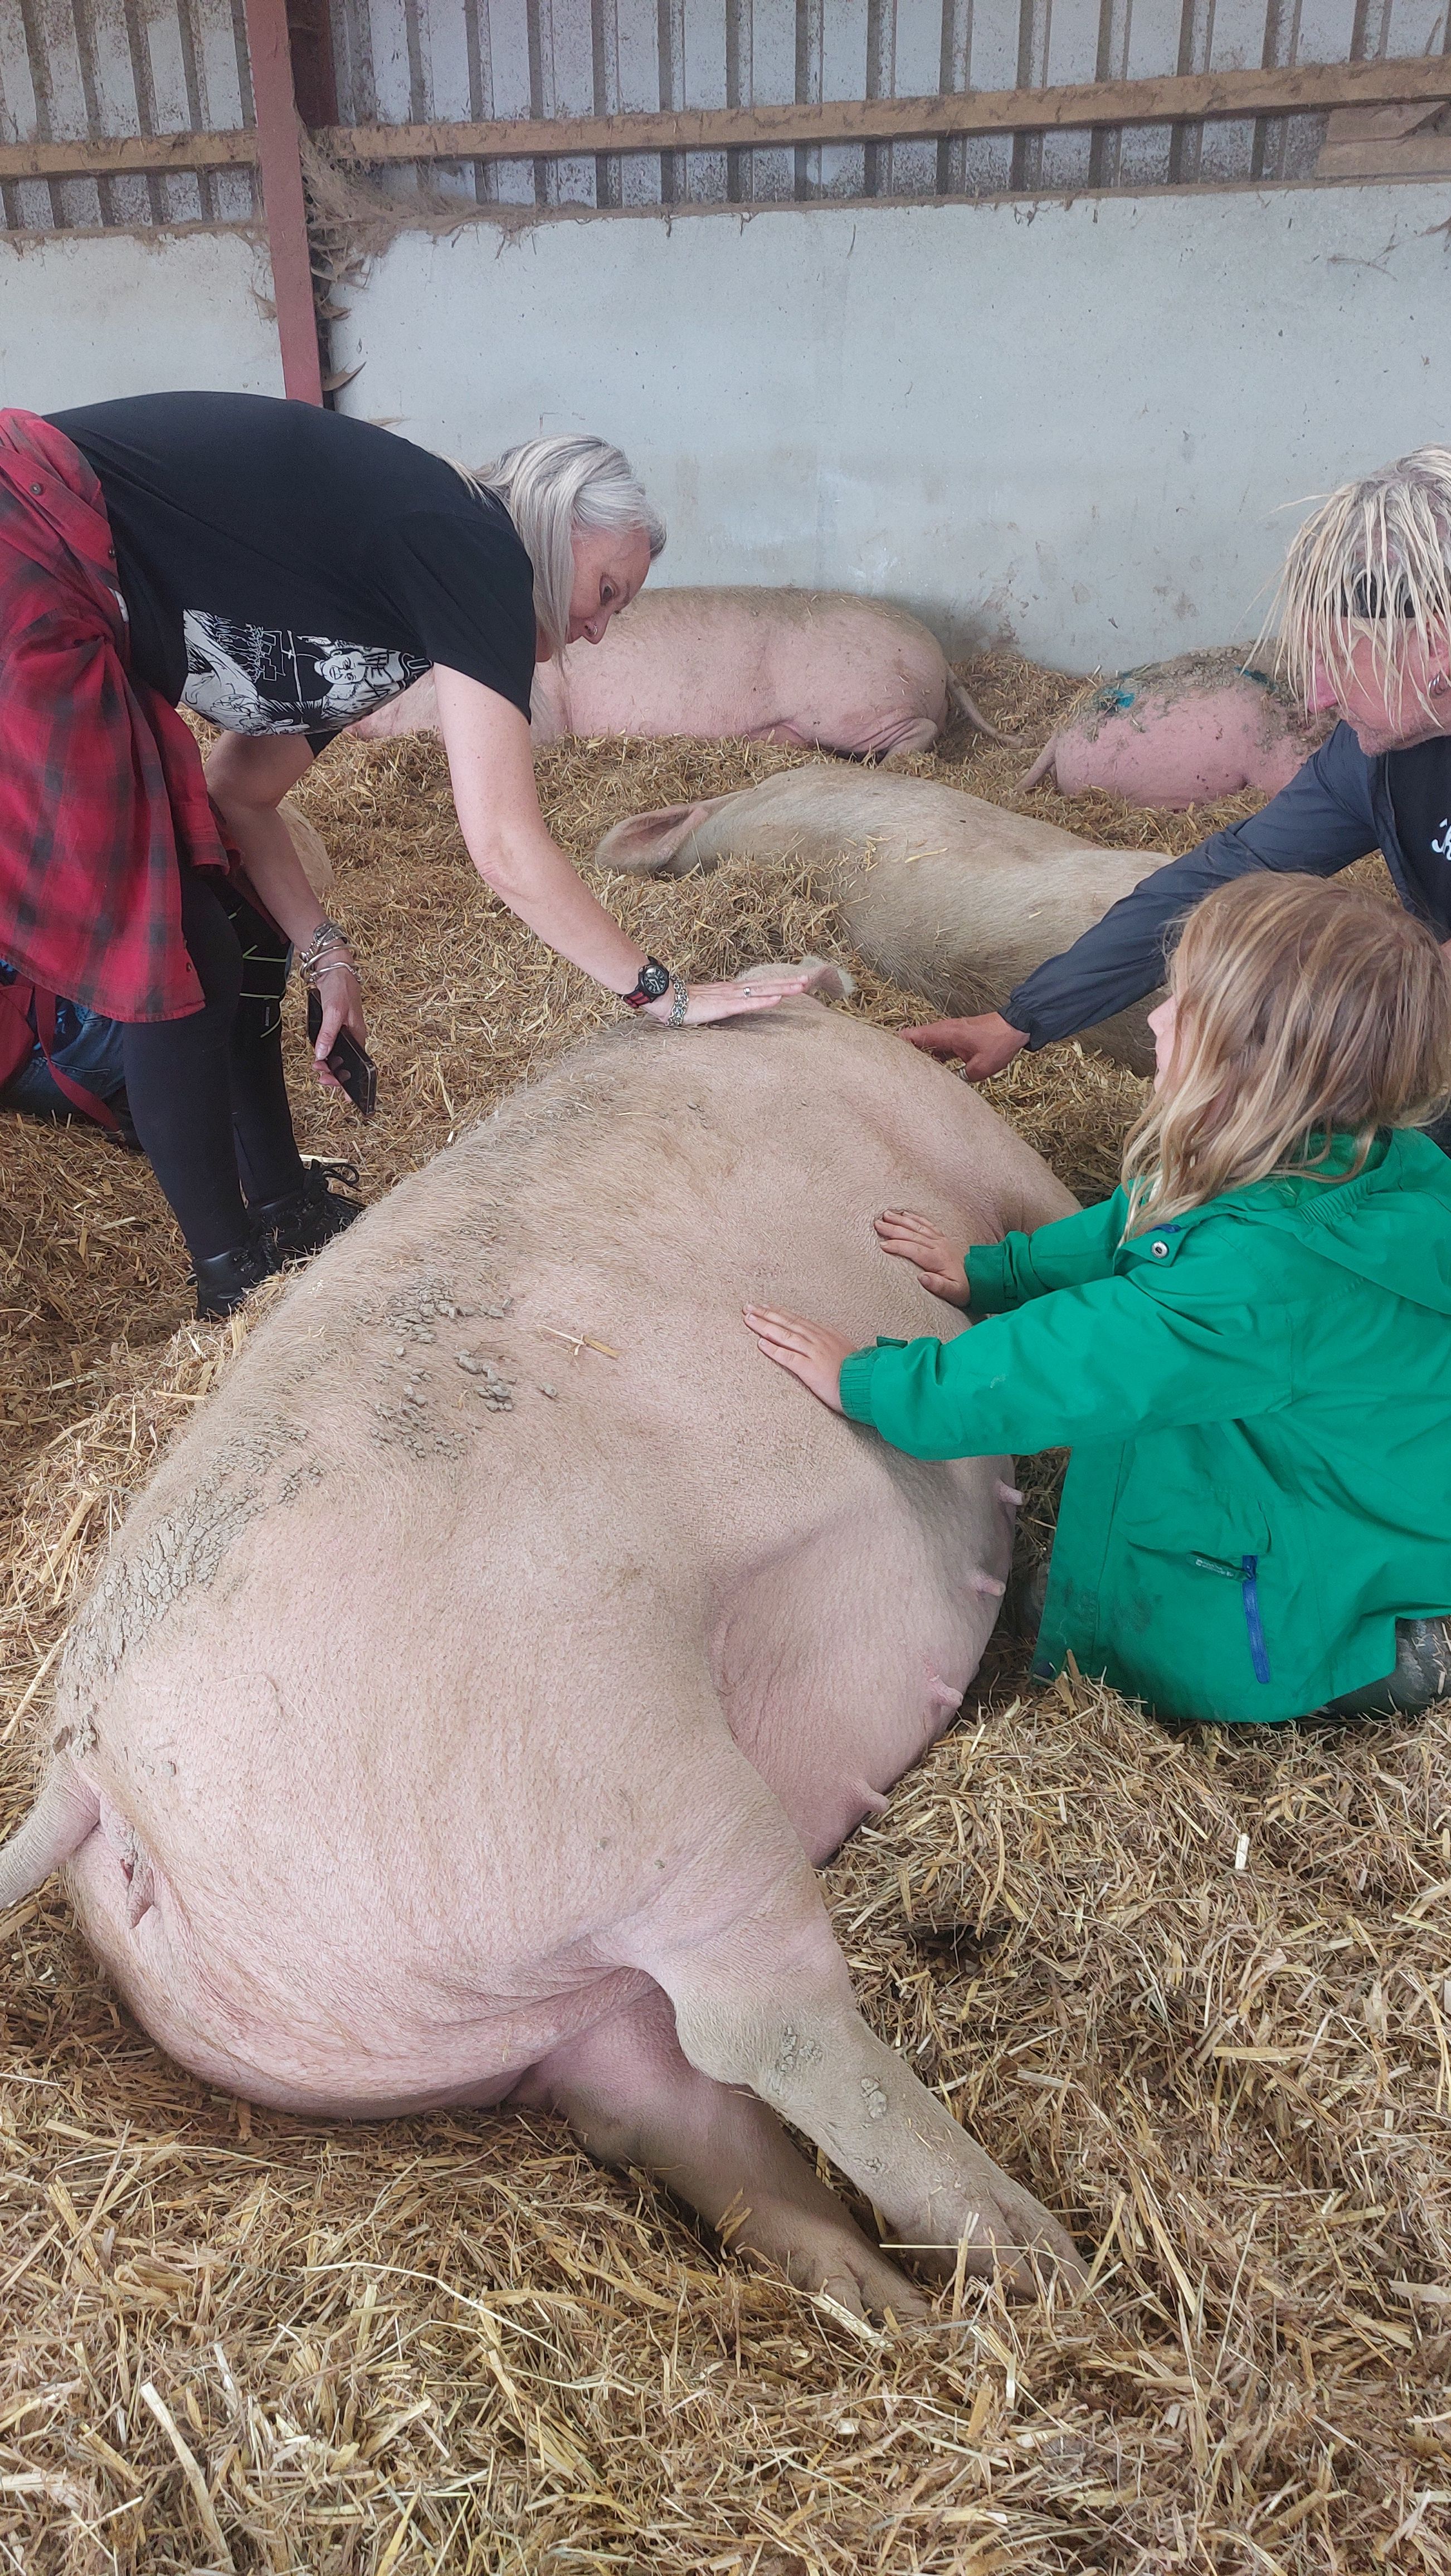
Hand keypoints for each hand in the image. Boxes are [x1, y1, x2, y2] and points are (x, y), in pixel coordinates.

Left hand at [312, 961, 366, 1091]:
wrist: (334, 968)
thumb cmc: (341, 987)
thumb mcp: (334, 1012)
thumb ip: (328, 1035)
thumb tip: (322, 1055)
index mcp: (359, 1035)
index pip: (358, 1065)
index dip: (352, 1082)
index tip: (346, 1097)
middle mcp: (353, 1035)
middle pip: (346, 1064)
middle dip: (335, 1075)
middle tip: (322, 1079)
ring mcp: (343, 1031)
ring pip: (337, 1056)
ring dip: (328, 1064)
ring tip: (318, 1068)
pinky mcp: (334, 1026)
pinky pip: (331, 1045)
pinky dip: (324, 1052)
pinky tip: (318, 1055)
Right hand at [645, 971, 811, 1026]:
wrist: (665, 999)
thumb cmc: (681, 1003)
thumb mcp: (706, 1004)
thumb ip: (718, 1005)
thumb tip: (725, 1008)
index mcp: (730, 990)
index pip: (758, 985)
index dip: (777, 983)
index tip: (794, 982)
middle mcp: (733, 990)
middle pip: (766, 985)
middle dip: (787, 983)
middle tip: (807, 980)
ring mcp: (730, 997)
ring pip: (761, 991)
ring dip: (782, 989)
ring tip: (801, 986)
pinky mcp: (723, 1006)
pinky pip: (747, 1004)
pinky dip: (763, 1001)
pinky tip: (777, 1000)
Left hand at [743, 1306, 853, 1411]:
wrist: (869, 1385)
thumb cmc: (858, 1372)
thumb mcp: (845, 1350)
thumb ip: (830, 1342)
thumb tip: (821, 1338)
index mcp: (825, 1334)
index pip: (797, 1319)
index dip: (780, 1312)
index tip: (765, 1306)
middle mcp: (818, 1339)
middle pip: (787, 1323)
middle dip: (766, 1314)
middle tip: (748, 1307)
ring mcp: (814, 1353)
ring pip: (785, 1335)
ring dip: (765, 1326)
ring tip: (749, 1319)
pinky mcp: (811, 1369)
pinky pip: (789, 1357)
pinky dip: (774, 1349)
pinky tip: (760, 1344)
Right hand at [874, 1207, 969, 1306]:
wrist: (979, 1279)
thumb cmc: (963, 1289)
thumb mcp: (953, 1293)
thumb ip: (938, 1286)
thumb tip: (922, 1278)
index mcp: (937, 1258)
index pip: (913, 1249)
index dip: (897, 1246)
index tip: (882, 1245)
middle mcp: (938, 1246)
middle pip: (912, 1234)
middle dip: (893, 1228)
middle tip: (877, 1224)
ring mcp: (940, 1240)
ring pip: (917, 1227)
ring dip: (901, 1220)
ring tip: (885, 1214)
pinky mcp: (942, 1238)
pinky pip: (926, 1224)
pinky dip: (914, 1218)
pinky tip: (905, 1214)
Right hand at [901, 1010, 1027, 1080]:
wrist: (1016, 1027)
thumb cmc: (998, 1043)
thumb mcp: (979, 1069)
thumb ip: (959, 1078)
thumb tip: (948, 1084)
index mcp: (944, 1034)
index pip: (912, 1036)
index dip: (897, 1044)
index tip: (887, 1057)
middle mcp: (943, 1030)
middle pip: (915, 1040)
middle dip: (906, 1053)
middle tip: (898, 1071)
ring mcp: (950, 1032)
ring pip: (927, 1044)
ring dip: (921, 1056)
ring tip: (914, 1073)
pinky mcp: (957, 1036)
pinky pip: (939, 1046)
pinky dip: (934, 1056)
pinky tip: (935, 1070)